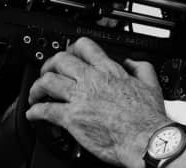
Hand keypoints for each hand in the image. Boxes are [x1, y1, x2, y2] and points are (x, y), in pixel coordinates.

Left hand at [26, 37, 169, 167]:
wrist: (145, 138)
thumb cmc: (148, 117)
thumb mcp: (151, 83)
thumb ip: (141, 68)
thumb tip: (131, 62)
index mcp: (110, 71)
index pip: (85, 47)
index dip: (72, 48)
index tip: (68, 55)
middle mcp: (92, 80)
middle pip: (60, 61)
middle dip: (49, 65)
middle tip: (48, 73)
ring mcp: (80, 98)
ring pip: (48, 82)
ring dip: (37, 87)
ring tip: (37, 94)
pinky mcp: (72, 118)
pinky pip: (45, 110)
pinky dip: (34, 112)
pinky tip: (33, 114)